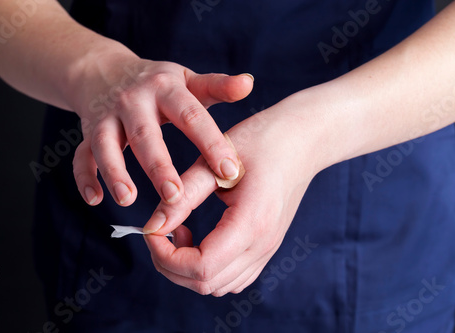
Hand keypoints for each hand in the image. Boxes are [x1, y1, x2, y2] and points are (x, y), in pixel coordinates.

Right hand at [69, 52, 253, 207]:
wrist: (104, 69)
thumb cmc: (158, 83)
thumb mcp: (188, 80)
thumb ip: (217, 86)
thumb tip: (249, 83)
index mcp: (166, 89)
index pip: (191, 116)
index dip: (210, 143)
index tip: (230, 172)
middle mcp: (134, 101)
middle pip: (146, 135)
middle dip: (159, 167)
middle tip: (176, 196)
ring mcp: (106, 116)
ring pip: (106, 145)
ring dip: (115, 172)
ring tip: (128, 200)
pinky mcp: (87, 131)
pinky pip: (81, 155)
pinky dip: (84, 177)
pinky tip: (94, 200)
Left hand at [143, 104, 319, 295]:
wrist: (302, 141)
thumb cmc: (261, 141)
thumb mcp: (215, 162)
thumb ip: (182, 196)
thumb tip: (152, 226)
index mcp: (251, 222)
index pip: (201, 267)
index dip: (166, 256)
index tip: (152, 231)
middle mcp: (262, 245)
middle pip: (206, 284)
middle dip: (170, 264)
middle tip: (161, 230)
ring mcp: (267, 250)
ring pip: (218, 286)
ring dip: (188, 269)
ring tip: (182, 230)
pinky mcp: (266, 248)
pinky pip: (233, 277)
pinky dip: (208, 269)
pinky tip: (202, 238)